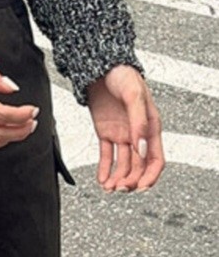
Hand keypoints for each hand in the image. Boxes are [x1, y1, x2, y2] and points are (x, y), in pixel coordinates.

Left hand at [87, 64, 164, 191]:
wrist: (101, 68)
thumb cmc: (123, 76)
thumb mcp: (133, 96)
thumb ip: (139, 122)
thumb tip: (141, 149)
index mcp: (151, 127)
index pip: (156, 159)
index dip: (150, 176)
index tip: (141, 187)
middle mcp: (138, 135)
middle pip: (138, 166)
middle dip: (131, 180)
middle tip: (119, 189)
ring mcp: (122, 135)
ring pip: (123, 164)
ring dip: (117, 178)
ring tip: (108, 188)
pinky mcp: (106, 133)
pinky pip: (106, 156)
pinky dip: (104, 169)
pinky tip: (101, 180)